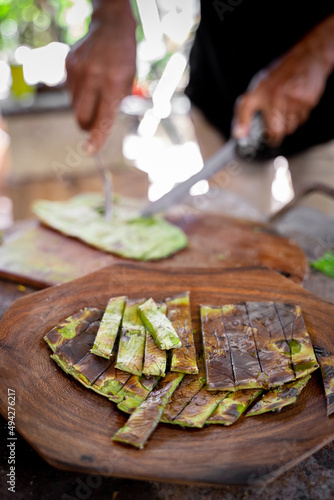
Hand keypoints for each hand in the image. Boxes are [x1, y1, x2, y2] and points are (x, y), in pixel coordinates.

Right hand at [65, 0, 135, 153]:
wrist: (111, 27)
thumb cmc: (124, 60)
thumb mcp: (129, 83)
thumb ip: (115, 105)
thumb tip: (99, 127)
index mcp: (114, 85)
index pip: (103, 119)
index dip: (96, 138)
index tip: (89, 151)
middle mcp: (94, 78)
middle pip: (81, 118)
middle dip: (86, 126)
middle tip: (94, 122)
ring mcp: (78, 71)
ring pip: (74, 106)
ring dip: (84, 107)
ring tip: (95, 90)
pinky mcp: (68, 65)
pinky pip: (69, 91)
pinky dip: (78, 92)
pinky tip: (88, 78)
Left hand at [232, 15, 333, 146]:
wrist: (306, 58)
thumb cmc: (277, 77)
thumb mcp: (255, 91)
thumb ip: (244, 114)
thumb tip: (238, 135)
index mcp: (262, 94)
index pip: (258, 126)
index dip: (262, 139)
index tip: (263, 142)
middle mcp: (278, 97)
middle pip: (277, 132)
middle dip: (274, 135)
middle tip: (272, 127)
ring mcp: (295, 100)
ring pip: (290, 128)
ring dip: (286, 125)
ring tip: (284, 110)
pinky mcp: (308, 101)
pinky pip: (302, 119)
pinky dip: (297, 117)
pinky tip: (295, 104)